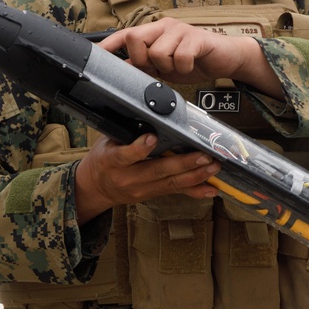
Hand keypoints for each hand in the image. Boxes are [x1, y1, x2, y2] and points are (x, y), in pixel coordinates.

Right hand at [74, 132, 219, 224]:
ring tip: (213, 167)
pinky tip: (210, 189)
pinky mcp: (152, 195)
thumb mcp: (107, 141)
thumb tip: (150, 114)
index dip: (139, 148)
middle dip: (183, 163)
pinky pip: (176, 192)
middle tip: (204, 155)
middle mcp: (128, 178)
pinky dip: (195, 191)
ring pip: (171, 183)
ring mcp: (141, 189)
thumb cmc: (104, 159)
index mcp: (112, 161)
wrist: (96, 187)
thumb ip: (127, 132)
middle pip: (157, 171)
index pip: (125, 155)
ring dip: (195, 175)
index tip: (152, 138)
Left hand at [98, 18, 284, 98]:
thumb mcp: (164, 66)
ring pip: (157, 52)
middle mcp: (164, 26)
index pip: (125, 35)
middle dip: (143, 60)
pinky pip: (180, 57)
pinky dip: (184, 68)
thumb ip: (144, 65)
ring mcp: (180, 30)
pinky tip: (190, 66)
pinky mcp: (196, 38)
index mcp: (154, 32)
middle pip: (135, 38)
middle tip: (159, 69)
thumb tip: (121, 68)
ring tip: (178, 67)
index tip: (94, 55)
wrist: (224, 59)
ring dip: (167, 68)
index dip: (108, 45)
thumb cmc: (193, 60)